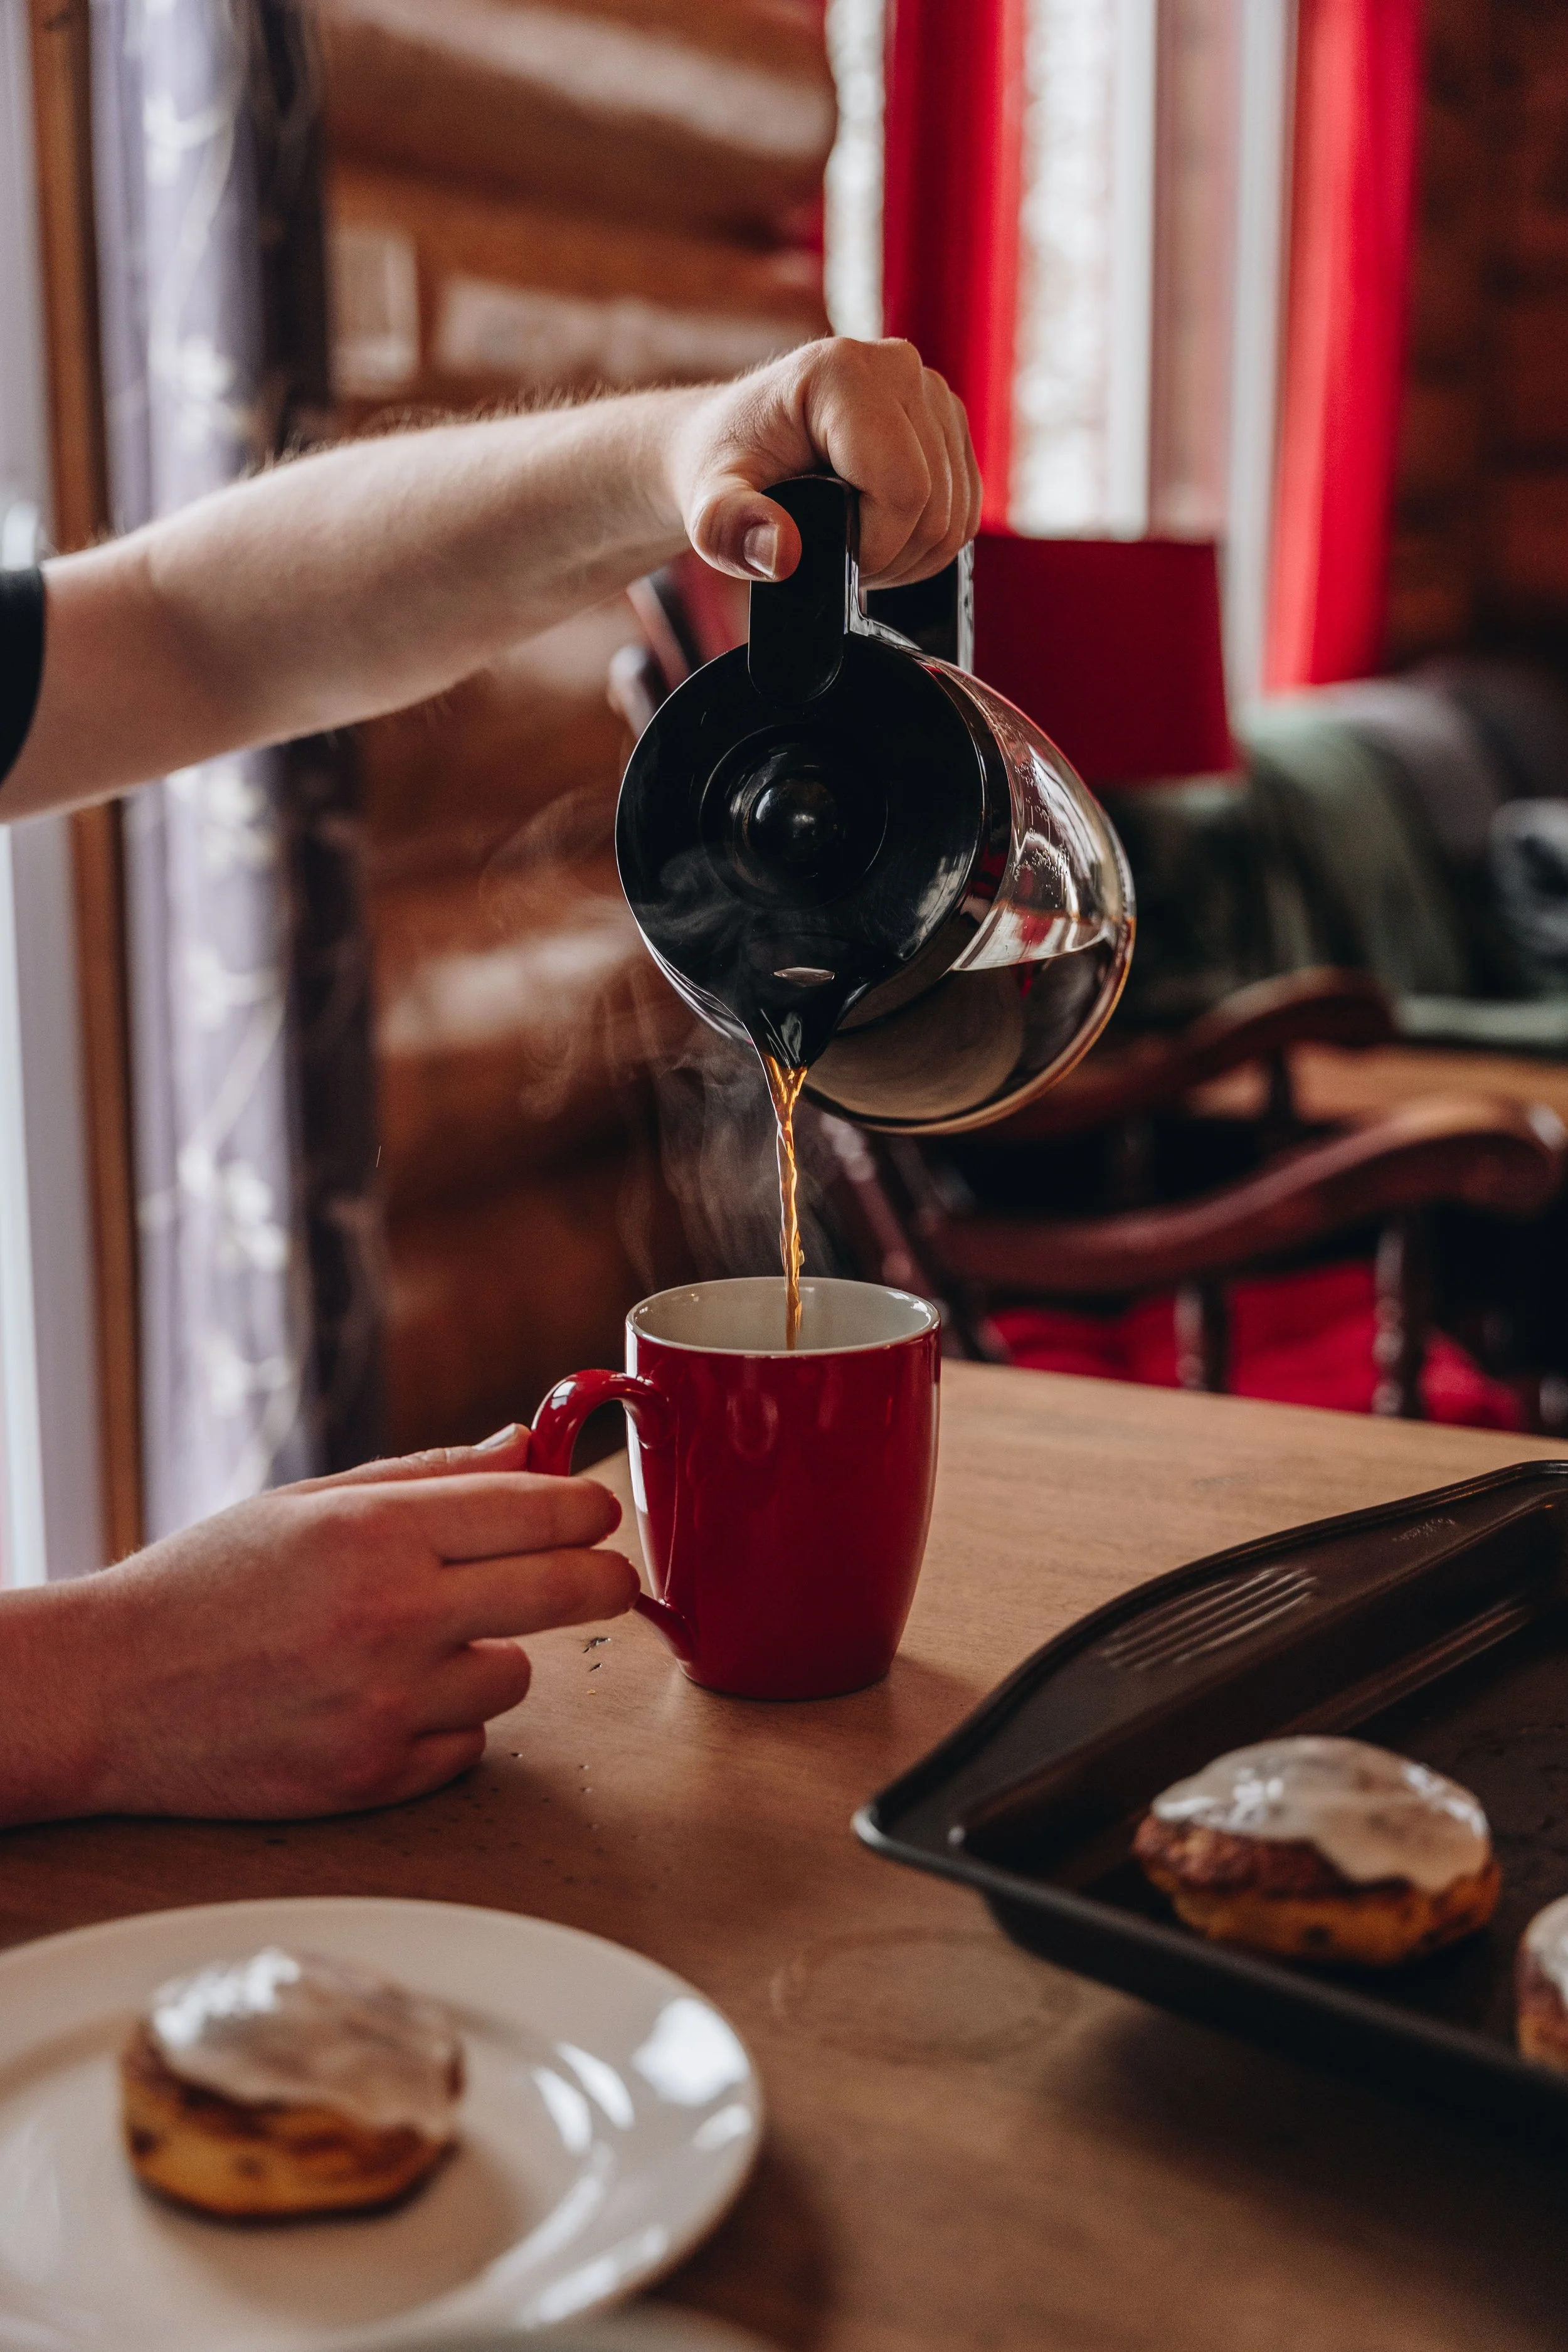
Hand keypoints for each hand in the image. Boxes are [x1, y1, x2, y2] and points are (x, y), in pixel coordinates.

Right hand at [0, 1426, 637, 1824]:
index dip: (587, 1511)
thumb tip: (526, 1445)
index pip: (537, 1512)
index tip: (600, 1515)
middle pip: (564, 1594)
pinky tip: (379, 1702)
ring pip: (515, 1676)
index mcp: (375, 1533)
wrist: (107, 1693)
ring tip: (414, 1645)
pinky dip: (442, 1725)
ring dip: (490, 1657)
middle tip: (611, 1580)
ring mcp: (385, 1706)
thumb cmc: (205, 1587)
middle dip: (603, 1581)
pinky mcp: (373, 1779)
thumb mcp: (308, 1505)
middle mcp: (391, 1616)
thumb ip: (429, 1476)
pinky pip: (465, 1746)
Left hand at [668, 336, 983, 589]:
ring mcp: (930, 393)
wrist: (733, 441)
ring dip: (910, 554)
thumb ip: (729, 529)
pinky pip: (964, 507)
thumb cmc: (724, 465)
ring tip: (855, 547)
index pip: (904, 489)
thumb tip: (782, 553)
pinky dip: (928, 541)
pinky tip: (882, 535)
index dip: (875, 548)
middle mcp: (897, 368)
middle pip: (937, 505)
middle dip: (890, 555)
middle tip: (837, 558)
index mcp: (843, 373)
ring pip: (956, 513)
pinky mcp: (947, 422)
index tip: (829, 558)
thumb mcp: (706, 503)